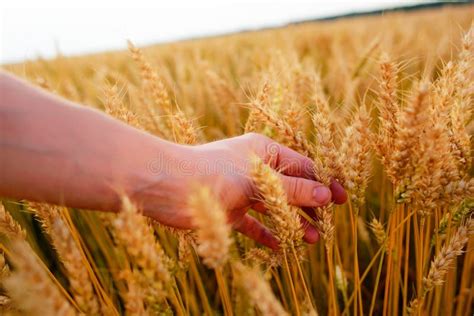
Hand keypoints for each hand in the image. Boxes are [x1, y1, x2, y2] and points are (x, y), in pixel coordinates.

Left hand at [136, 133, 346, 248]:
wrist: (167, 186)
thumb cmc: (212, 172)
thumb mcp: (257, 179)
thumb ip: (290, 189)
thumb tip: (325, 195)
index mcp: (264, 150)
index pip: (302, 166)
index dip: (322, 182)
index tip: (341, 199)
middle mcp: (255, 169)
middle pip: (291, 187)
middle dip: (310, 205)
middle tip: (327, 224)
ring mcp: (243, 190)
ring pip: (275, 207)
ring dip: (293, 221)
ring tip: (311, 239)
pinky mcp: (230, 210)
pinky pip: (254, 224)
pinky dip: (267, 234)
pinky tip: (282, 246)